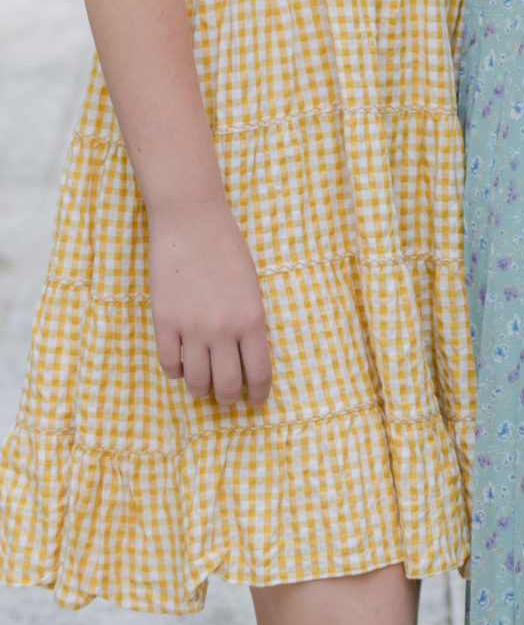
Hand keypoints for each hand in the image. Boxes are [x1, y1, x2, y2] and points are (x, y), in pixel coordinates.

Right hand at [148, 193, 271, 404]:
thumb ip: (249, 322)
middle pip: (226, 387)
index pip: (258, 373)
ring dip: (201, 390)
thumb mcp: (251, 285)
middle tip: (227, 396)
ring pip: (196, 383)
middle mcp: (223, 329)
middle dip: (228, 398)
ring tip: (204, 384)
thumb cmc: (227, 247)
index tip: (255, 402)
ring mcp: (191, 328)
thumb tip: (246, 356)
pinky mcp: (164, 323)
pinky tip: (182, 364)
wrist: (191, 221)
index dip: (258, 395)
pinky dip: (177, 372)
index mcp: (251, 318)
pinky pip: (170, 366)